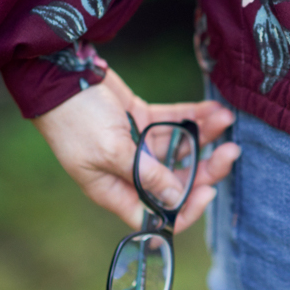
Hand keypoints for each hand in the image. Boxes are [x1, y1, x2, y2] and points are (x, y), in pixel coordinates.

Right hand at [32, 68, 239, 232]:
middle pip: (176, 181)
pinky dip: (195, 118)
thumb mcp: (110, 149)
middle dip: (205, 168)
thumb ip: (145, 174)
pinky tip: (215, 110)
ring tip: (226, 121)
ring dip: (205, 138)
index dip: (184, 210)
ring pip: (180, 150)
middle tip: (230, 151)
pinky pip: (176, 124)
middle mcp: (129, 172)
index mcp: (115, 190)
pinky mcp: (143, 119)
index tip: (209, 193)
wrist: (59, 74)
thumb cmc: (74, 117)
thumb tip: (174, 200)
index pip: (155, 216)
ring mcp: (137, 145)